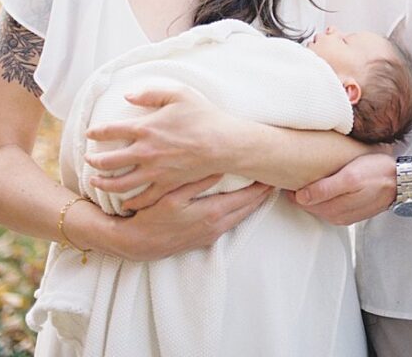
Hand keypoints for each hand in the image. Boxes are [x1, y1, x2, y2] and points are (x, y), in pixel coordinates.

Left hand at [86, 85, 241, 208]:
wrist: (222, 143)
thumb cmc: (202, 115)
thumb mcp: (178, 93)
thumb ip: (150, 93)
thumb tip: (128, 95)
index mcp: (145, 128)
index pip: (111, 131)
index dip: (96, 132)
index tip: (89, 134)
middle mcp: (144, 152)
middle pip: (109, 161)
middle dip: (94, 161)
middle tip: (87, 160)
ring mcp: (154, 171)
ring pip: (120, 183)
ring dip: (104, 183)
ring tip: (95, 182)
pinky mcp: (166, 185)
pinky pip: (143, 198)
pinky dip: (130, 203)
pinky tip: (124, 204)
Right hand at [107, 180, 272, 260]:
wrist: (138, 245)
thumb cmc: (153, 218)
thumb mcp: (173, 195)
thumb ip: (198, 181)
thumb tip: (221, 167)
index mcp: (213, 213)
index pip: (246, 198)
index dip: (261, 186)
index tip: (272, 173)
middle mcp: (217, 226)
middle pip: (248, 208)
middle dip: (262, 193)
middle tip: (273, 177)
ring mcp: (212, 235)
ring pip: (241, 216)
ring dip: (252, 202)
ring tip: (263, 188)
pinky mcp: (205, 239)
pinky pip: (231, 222)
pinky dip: (240, 210)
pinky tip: (240, 202)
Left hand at [290, 153, 395, 225]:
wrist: (401, 180)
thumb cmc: (377, 173)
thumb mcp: (350, 177)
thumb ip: (325, 189)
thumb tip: (301, 198)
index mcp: (334, 210)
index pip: (303, 203)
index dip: (292, 189)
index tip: (285, 174)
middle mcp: (337, 216)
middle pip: (310, 205)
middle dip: (299, 193)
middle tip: (289, 172)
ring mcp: (345, 214)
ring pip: (320, 206)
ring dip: (311, 194)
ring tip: (302, 175)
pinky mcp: (352, 209)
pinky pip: (331, 204)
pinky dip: (323, 196)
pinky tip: (323, 183)